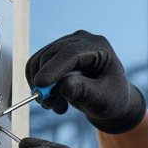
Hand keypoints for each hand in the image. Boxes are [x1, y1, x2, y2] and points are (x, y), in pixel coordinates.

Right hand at [25, 31, 145, 134]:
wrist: (110, 99)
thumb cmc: (111, 98)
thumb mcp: (102, 99)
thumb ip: (85, 91)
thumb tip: (64, 86)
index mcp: (99, 47)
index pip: (71, 52)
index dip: (54, 67)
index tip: (40, 84)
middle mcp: (81, 41)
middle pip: (52, 54)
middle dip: (44, 81)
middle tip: (48, 106)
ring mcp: (66, 45)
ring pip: (39, 60)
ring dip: (41, 86)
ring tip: (56, 107)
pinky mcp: (56, 54)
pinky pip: (36, 66)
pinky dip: (39, 85)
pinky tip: (54, 100)